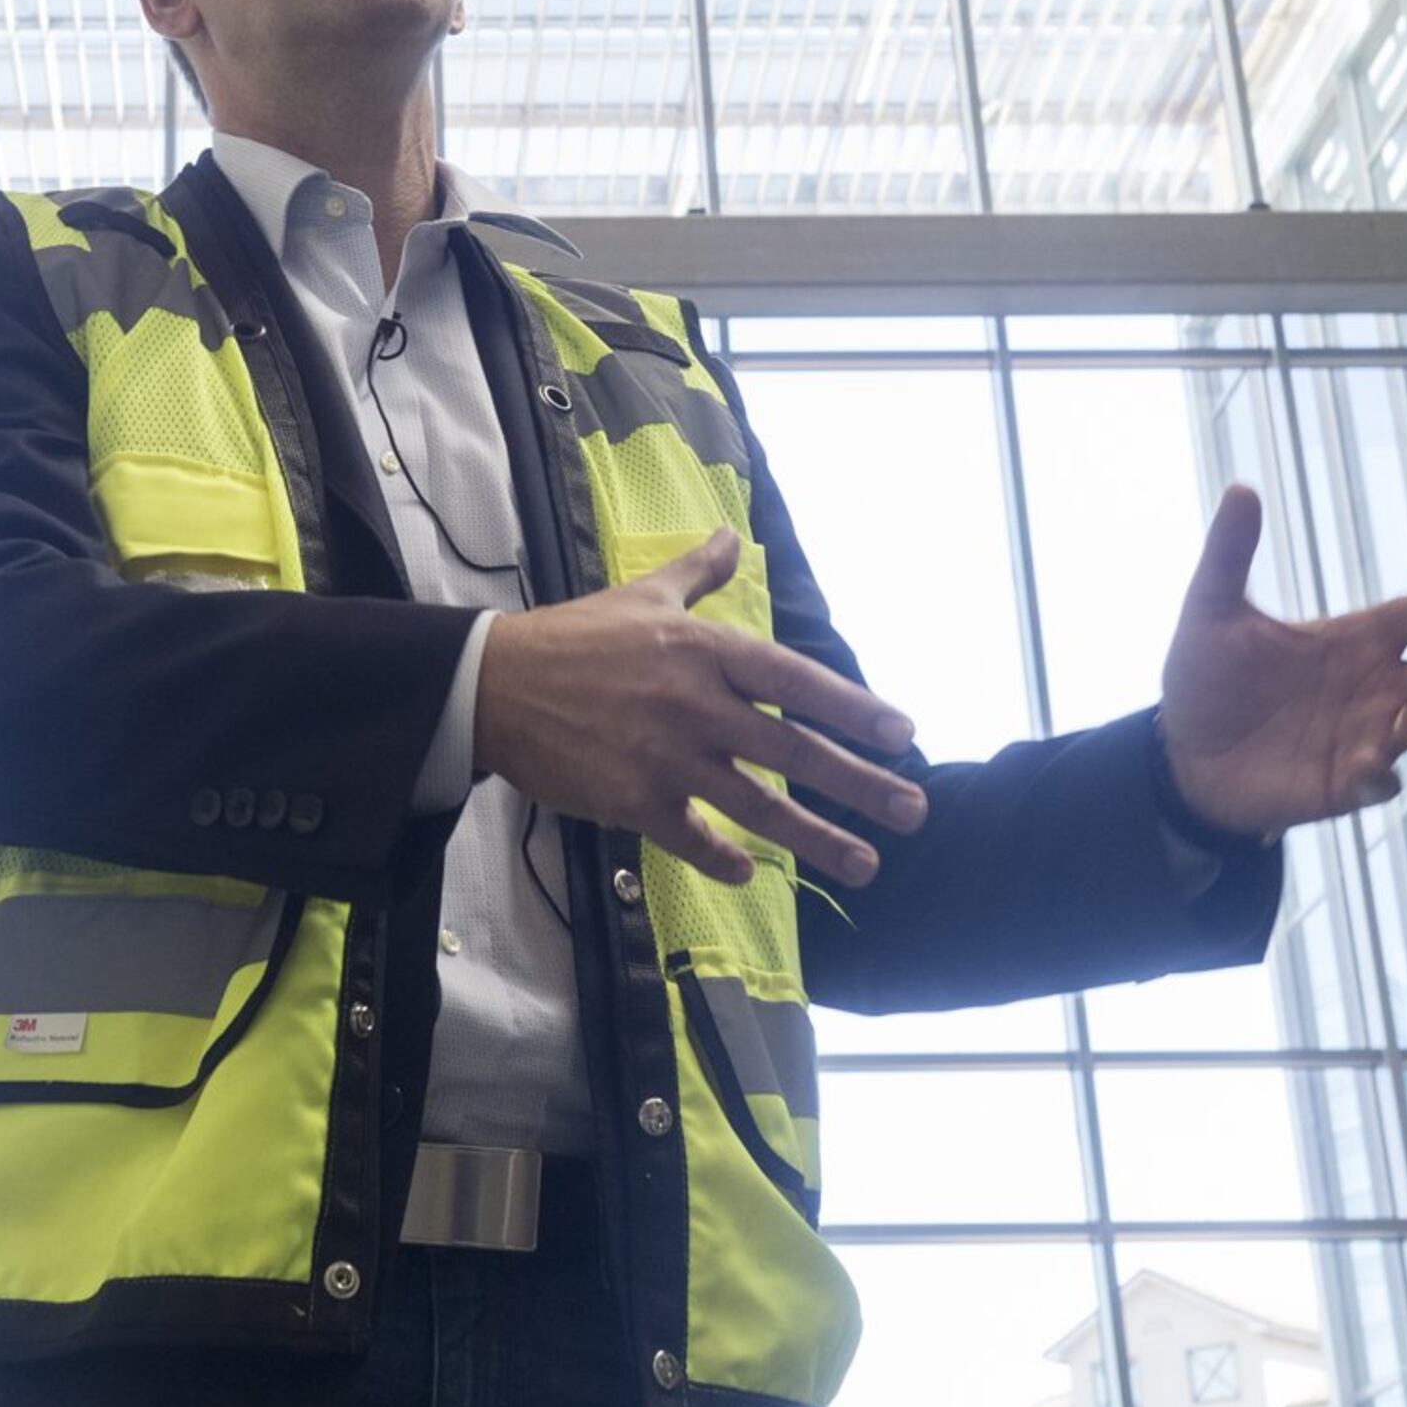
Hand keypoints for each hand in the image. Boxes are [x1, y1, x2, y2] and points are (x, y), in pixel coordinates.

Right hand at [473, 527, 926, 887]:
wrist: (493, 685)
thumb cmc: (572, 637)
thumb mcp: (642, 595)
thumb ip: (699, 573)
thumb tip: (733, 533)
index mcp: (705, 651)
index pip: (796, 681)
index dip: (854, 708)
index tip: (903, 734)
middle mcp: (696, 705)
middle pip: (793, 751)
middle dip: (860, 785)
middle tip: (913, 811)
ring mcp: (667, 757)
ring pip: (758, 805)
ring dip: (817, 839)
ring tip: (864, 864)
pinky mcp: (633, 800)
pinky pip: (694, 837)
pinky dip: (725, 858)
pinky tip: (750, 873)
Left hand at [1155, 486, 1406, 837]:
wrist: (1177, 755)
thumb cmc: (1204, 678)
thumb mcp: (1211, 610)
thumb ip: (1230, 555)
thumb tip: (1240, 488)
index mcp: (1353, 640)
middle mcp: (1372, 686)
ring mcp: (1364, 736)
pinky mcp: (1344, 783)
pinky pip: (1379, 779)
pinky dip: (1384, 771)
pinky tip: (1376, 762)